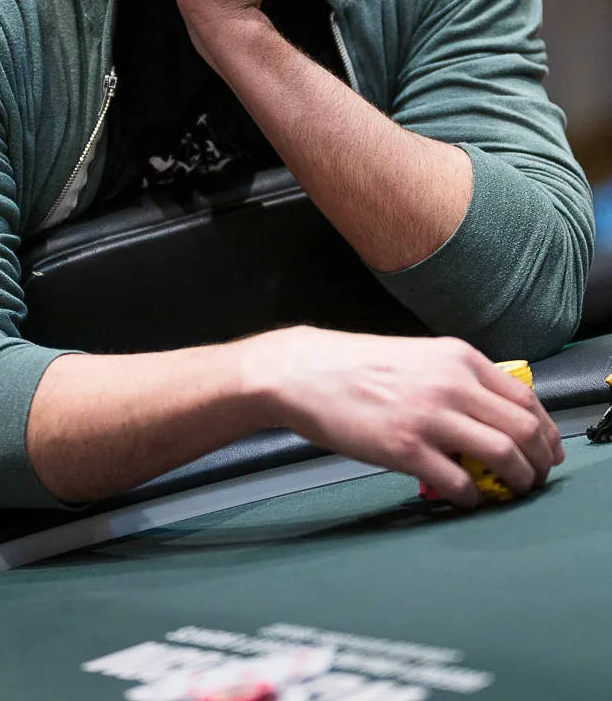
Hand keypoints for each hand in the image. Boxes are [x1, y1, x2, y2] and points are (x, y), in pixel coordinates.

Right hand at [254, 327, 563, 507]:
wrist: (307, 372)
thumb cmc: (358, 366)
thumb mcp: (419, 357)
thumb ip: (458, 380)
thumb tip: (495, 417)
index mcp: (458, 358)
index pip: (525, 397)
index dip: (546, 430)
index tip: (547, 449)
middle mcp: (451, 383)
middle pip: (524, 428)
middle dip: (539, 460)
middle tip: (535, 477)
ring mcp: (429, 416)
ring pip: (503, 454)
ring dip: (518, 480)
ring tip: (510, 491)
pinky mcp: (406, 449)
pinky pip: (460, 483)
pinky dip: (473, 497)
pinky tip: (466, 497)